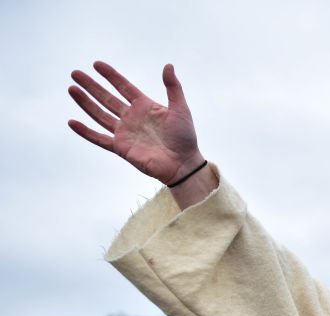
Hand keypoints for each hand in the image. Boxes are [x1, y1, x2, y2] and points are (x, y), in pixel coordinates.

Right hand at [68, 62, 203, 185]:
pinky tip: (72, 122)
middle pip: (107, 98)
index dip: (111, 76)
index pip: (123, 87)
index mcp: (145, 106)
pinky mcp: (121, 148)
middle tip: (75, 73)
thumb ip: (173, 87)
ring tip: (72, 89)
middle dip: (91, 86)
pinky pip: (99, 138)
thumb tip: (168, 65)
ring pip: (99, 114)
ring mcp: (125, 132)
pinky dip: (85, 132)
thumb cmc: (185, 137)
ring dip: (85, 103)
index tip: (96, 64)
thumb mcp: (180, 108)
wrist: (183, 163)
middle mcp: (132, 117)